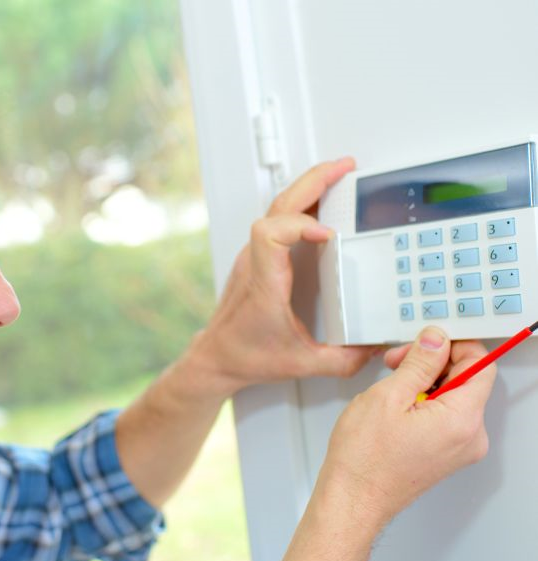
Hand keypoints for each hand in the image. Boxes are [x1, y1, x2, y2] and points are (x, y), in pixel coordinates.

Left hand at [187, 158, 376, 397]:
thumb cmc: (245, 355)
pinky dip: (302, 204)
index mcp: (265, 282)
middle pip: (279, 205)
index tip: (329, 234)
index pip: (271, 232)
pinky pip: (277, 218)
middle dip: (314, 180)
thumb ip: (342, 360)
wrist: (215, 356)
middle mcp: (256, 262)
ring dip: (308, 186)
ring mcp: (254, 257)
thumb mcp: (301, 363)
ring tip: (338, 175)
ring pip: (276, 206)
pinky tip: (321, 203)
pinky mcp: (257, 258)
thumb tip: (373, 348)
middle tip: (345, 168)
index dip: (301, 223)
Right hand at [317, 326, 495, 529]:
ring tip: (391, 388)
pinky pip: (446, 415)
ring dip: (425, 382)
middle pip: (467, 379)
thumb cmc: (364, 458)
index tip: (427, 343)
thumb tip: (436, 340)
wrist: (353, 497)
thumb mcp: (388, 395)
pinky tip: (396, 406)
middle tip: (398, 362)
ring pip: (454, 396)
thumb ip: (419, 363)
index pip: (481, 365)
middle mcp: (470, 437)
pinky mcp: (447, 453)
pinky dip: (424, 402)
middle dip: (433, 363)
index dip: (453, 346)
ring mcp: (460, 448)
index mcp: (461, 420)